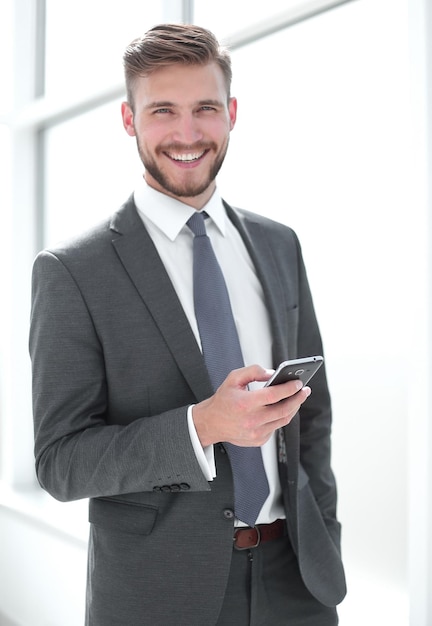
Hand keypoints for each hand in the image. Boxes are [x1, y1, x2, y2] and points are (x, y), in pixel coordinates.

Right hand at [192, 364, 310, 447]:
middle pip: (283, 409)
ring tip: (298, 398)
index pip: (274, 395)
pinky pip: (276, 427)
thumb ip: (253, 371)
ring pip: (283, 420)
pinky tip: (282, 408)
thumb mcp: (234, 378)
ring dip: (293, 408)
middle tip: (304, 390)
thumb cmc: (223, 400)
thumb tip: (272, 373)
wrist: (212, 423)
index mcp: (245, 404)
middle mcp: (252, 420)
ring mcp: (256, 433)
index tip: (298, 383)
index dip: (289, 388)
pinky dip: (281, 417)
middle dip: (298, 398)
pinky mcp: (259, 440)